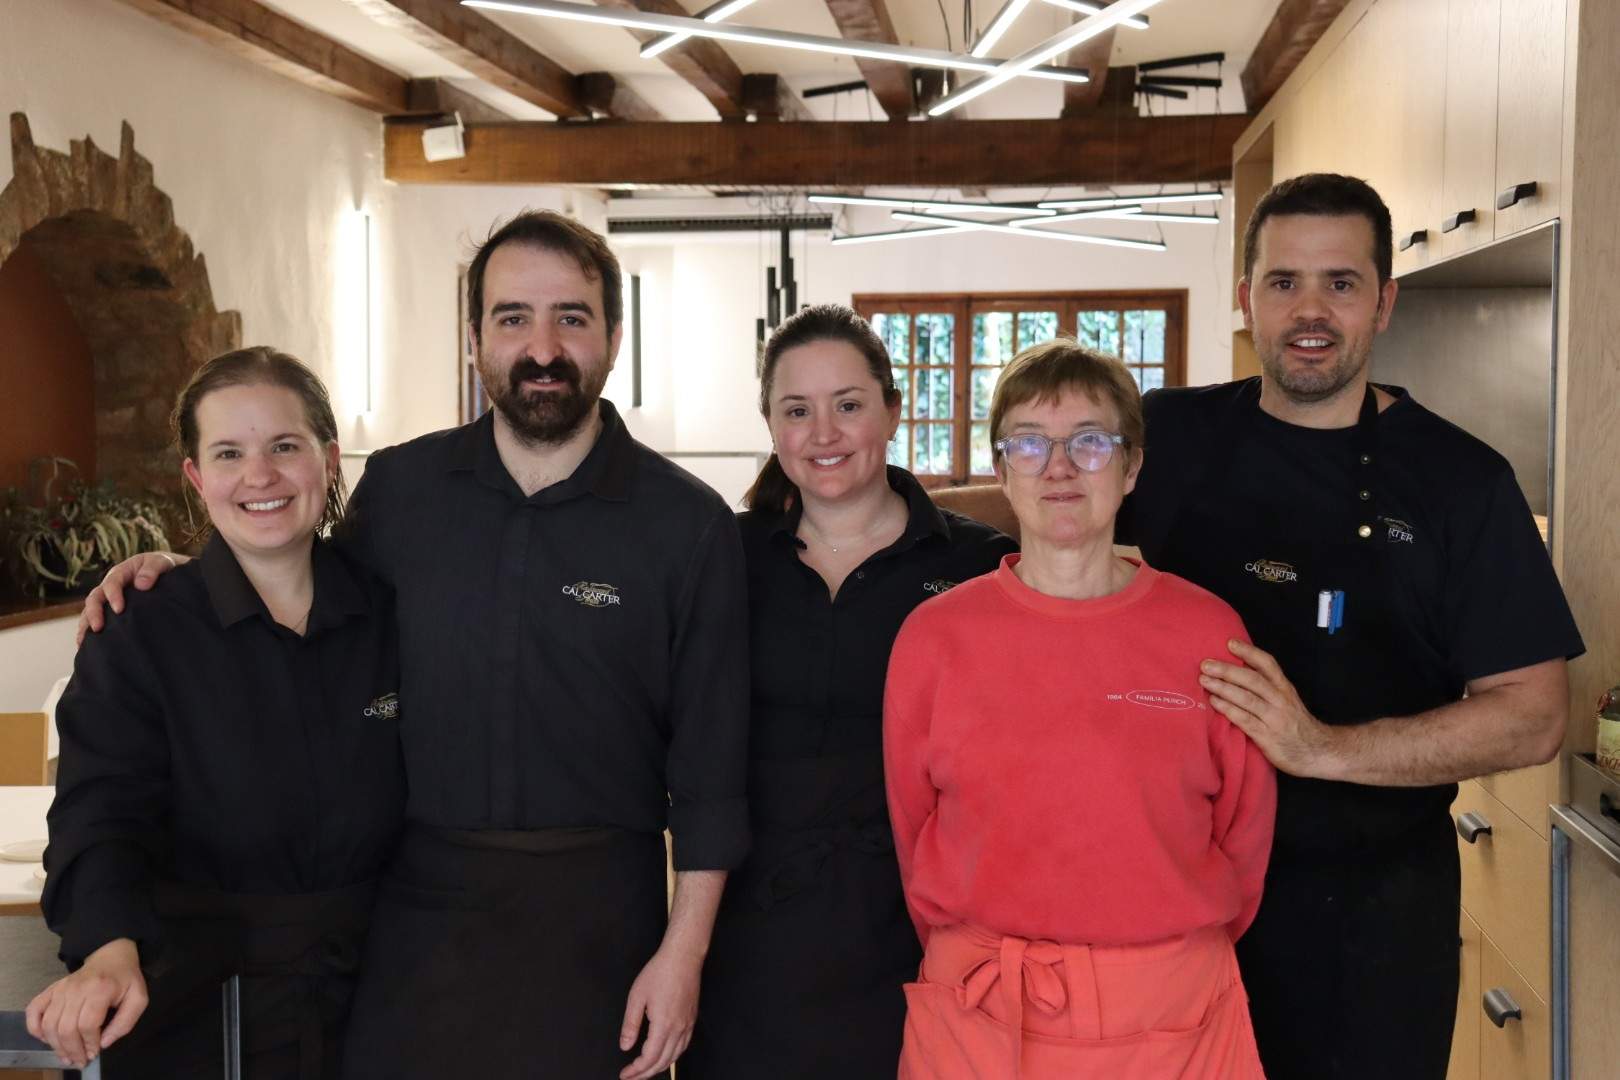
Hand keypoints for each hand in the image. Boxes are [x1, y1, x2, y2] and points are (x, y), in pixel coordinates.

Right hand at [25, 938, 147, 1068]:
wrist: (111, 956)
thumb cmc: (125, 979)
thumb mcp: (138, 999)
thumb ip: (125, 1022)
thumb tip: (104, 1043)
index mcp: (100, 989)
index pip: (87, 1024)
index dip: (89, 1043)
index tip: (94, 1053)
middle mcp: (76, 989)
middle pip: (65, 1028)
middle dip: (72, 1050)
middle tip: (79, 1061)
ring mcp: (60, 989)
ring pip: (49, 1024)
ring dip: (55, 1045)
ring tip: (66, 1056)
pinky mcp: (51, 990)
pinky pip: (34, 1011)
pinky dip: (35, 1028)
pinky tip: (47, 1039)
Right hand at [77, 552, 183, 645]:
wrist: (168, 574)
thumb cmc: (164, 567)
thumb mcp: (161, 562)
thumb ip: (152, 570)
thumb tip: (141, 585)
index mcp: (121, 573)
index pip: (112, 583)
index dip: (113, 595)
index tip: (119, 609)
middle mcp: (110, 586)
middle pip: (95, 598)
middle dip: (94, 613)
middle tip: (98, 628)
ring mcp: (109, 600)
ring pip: (90, 610)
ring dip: (85, 624)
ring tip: (83, 641)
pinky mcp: (111, 612)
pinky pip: (95, 620)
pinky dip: (88, 632)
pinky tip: (85, 646)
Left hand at [617, 943, 702, 1079]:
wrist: (683, 957)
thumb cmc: (659, 972)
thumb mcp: (636, 997)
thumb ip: (630, 1024)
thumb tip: (625, 1046)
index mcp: (663, 1024)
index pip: (649, 1058)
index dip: (636, 1070)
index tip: (625, 1074)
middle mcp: (679, 1028)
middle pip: (662, 1061)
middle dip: (645, 1073)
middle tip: (631, 1077)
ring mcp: (688, 1024)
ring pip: (675, 1056)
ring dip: (659, 1067)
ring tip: (644, 1071)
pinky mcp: (692, 1019)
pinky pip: (683, 1046)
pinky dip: (672, 1056)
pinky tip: (664, 1055)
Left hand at [1201, 639, 1340, 778]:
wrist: (1316, 752)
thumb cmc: (1294, 724)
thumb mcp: (1287, 701)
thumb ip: (1267, 688)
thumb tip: (1236, 671)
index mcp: (1284, 688)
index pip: (1268, 664)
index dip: (1249, 652)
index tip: (1230, 643)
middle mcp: (1280, 700)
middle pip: (1253, 680)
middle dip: (1228, 670)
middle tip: (1206, 664)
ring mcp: (1274, 718)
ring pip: (1247, 698)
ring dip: (1223, 688)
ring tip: (1204, 680)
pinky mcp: (1267, 736)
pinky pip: (1245, 720)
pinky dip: (1228, 709)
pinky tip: (1214, 702)